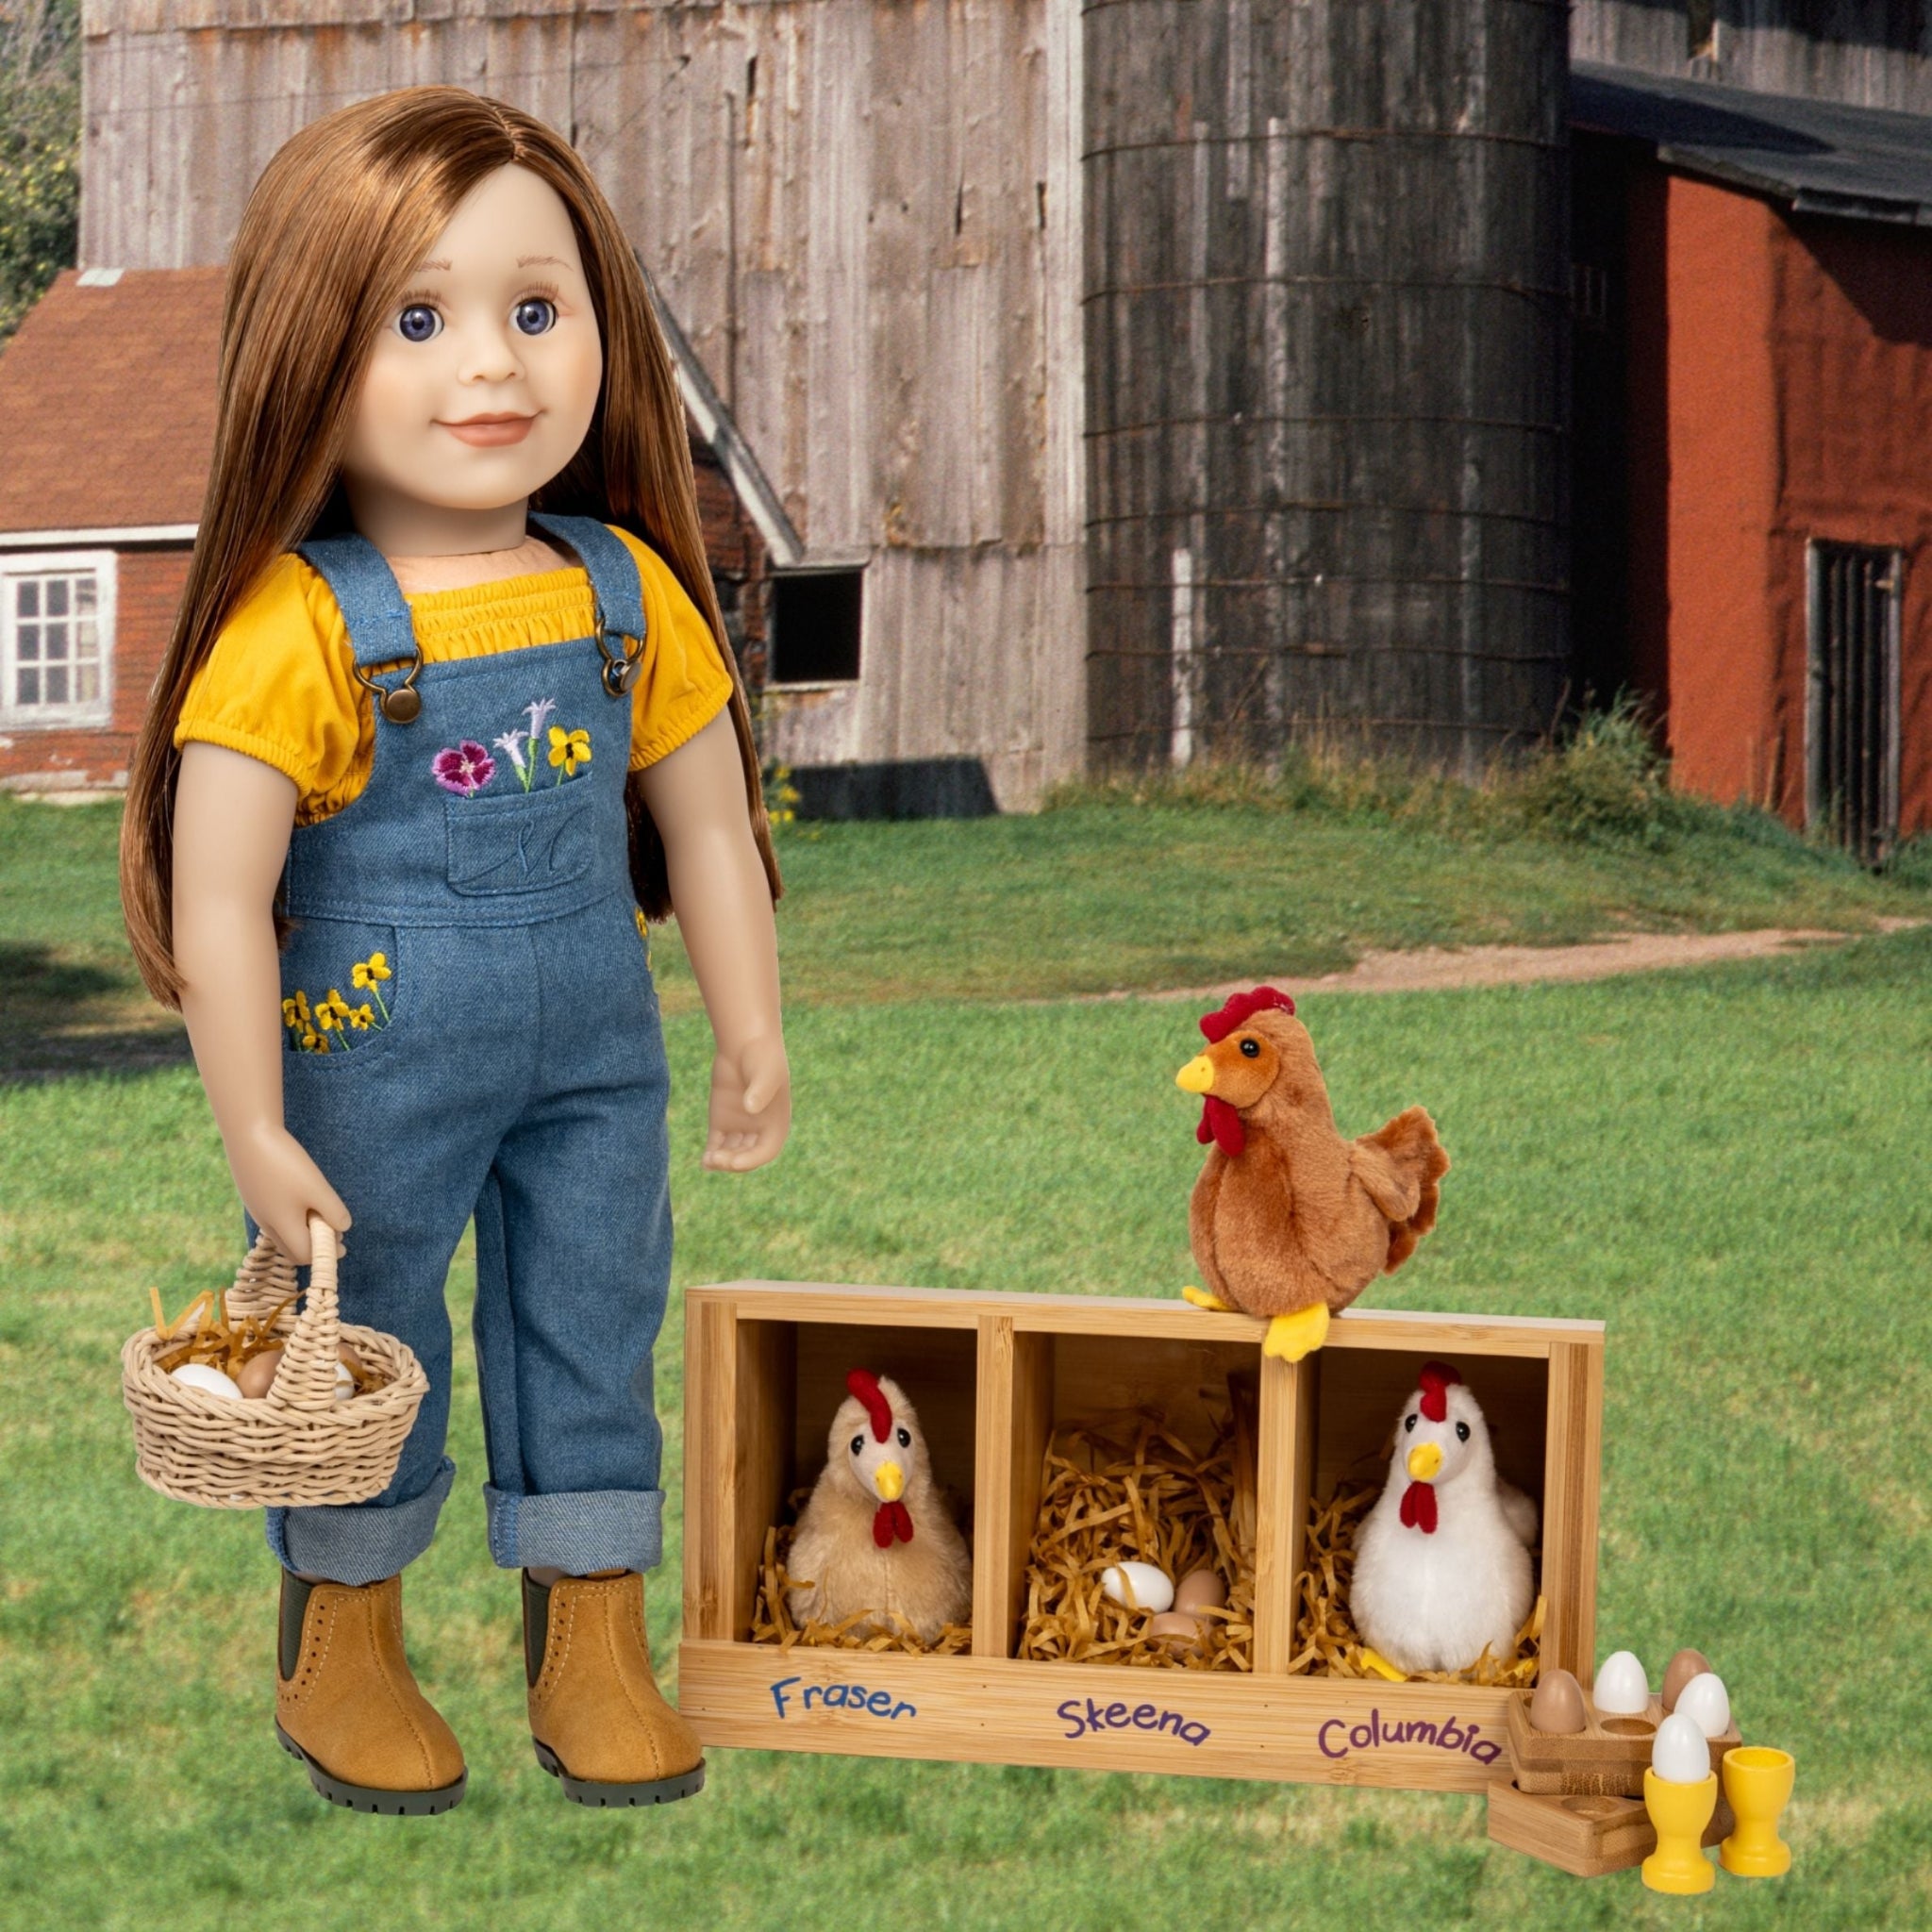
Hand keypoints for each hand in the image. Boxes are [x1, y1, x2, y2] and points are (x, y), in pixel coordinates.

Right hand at [227, 1121, 351, 1262]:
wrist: (248, 1133)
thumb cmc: (285, 1163)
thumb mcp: (316, 1188)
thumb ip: (333, 1211)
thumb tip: (343, 1228)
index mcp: (280, 1225)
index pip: (304, 1255)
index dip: (326, 1253)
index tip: (343, 1243)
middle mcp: (265, 1222)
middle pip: (291, 1249)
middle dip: (314, 1244)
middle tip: (333, 1226)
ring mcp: (257, 1209)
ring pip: (283, 1232)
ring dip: (303, 1229)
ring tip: (320, 1208)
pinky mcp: (254, 1196)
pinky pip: (275, 1217)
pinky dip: (292, 1217)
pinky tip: (302, 1197)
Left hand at [702, 1033, 789, 1171]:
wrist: (745, 1042)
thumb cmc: (762, 1056)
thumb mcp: (764, 1073)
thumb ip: (760, 1091)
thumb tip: (751, 1108)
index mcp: (776, 1122)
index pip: (767, 1150)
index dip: (752, 1160)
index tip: (735, 1162)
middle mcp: (759, 1128)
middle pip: (747, 1155)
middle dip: (734, 1161)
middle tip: (718, 1159)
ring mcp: (739, 1125)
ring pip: (731, 1152)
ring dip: (722, 1160)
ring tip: (709, 1159)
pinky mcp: (721, 1121)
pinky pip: (717, 1143)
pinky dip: (711, 1153)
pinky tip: (704, 1160)